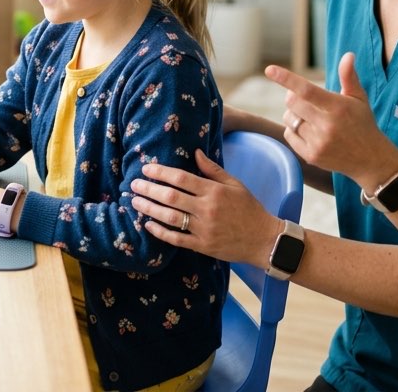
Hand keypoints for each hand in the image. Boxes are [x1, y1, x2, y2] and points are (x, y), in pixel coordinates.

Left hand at [130, 150, 278, 267]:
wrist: (264, 240)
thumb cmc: (249, 209)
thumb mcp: (235, 184)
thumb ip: (212, 169)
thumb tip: (195, 151)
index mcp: (214, 191)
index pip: (181, 178)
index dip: (161, 172)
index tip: (146, 168)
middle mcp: (206, 209)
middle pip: (171, 197)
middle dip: (149, 189)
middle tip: (133, 184)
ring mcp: (203, 229)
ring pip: (169, 217)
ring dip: (149, 208)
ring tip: (135, 201)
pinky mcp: (202, 246)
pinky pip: (176, 239)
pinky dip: (160, 232)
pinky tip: (147, 224)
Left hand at [266, 51, 397, 189]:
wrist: (370, 159)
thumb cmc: (362, 123)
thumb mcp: (359, 99)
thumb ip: (349, 77)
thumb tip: (348, 55)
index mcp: (338, 107)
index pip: (307, 90)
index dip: (287, 79)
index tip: (269, 70)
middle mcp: (327, 126)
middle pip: (292, 102)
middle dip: (293, 96)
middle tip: (304, 99)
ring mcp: (318, 142)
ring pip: (289, 118)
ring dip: (293, 113)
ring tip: (310, 117)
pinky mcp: (311, 155)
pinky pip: (289, 134)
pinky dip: (294, 129)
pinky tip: (310, 131)